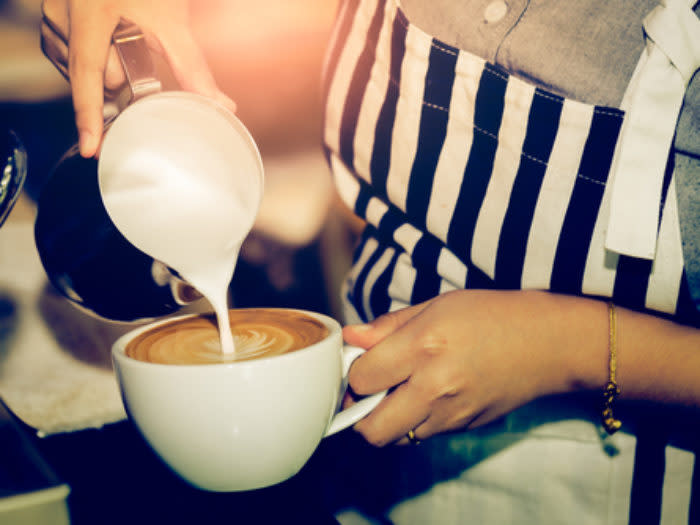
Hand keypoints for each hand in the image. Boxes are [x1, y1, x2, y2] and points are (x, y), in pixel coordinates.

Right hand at [41, 0, 235, 157]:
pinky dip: (95, 57)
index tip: (89, 148)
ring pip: (81, 67)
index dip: (89, 116)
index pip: (87, 76)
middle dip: (121, 76)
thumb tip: (223, 107)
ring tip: (126, 39)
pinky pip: (72, 53)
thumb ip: (192, 67)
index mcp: (90, 13)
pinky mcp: (53, 15)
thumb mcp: (172, 21)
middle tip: (141, 55)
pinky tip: (111, 42)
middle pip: (93, 75)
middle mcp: (63, 13)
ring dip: (107, 66)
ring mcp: (54, 13)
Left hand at [343, 290, 608, 445]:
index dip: (353, 372)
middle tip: (367, 391)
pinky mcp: (465, 428)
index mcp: (424, 345)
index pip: (362, 378)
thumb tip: (352, 338)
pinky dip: (413, 421)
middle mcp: (435, 386)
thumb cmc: (493, 314)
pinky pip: (423, 434)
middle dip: (358, 412)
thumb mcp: (437, 305)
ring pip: (395, 438)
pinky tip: (425, 396)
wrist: (549, 343)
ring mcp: (452, 413)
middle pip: (371, 428)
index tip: (360, 362)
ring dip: (385, 420)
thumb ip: (388, 326)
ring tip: (396, 392)